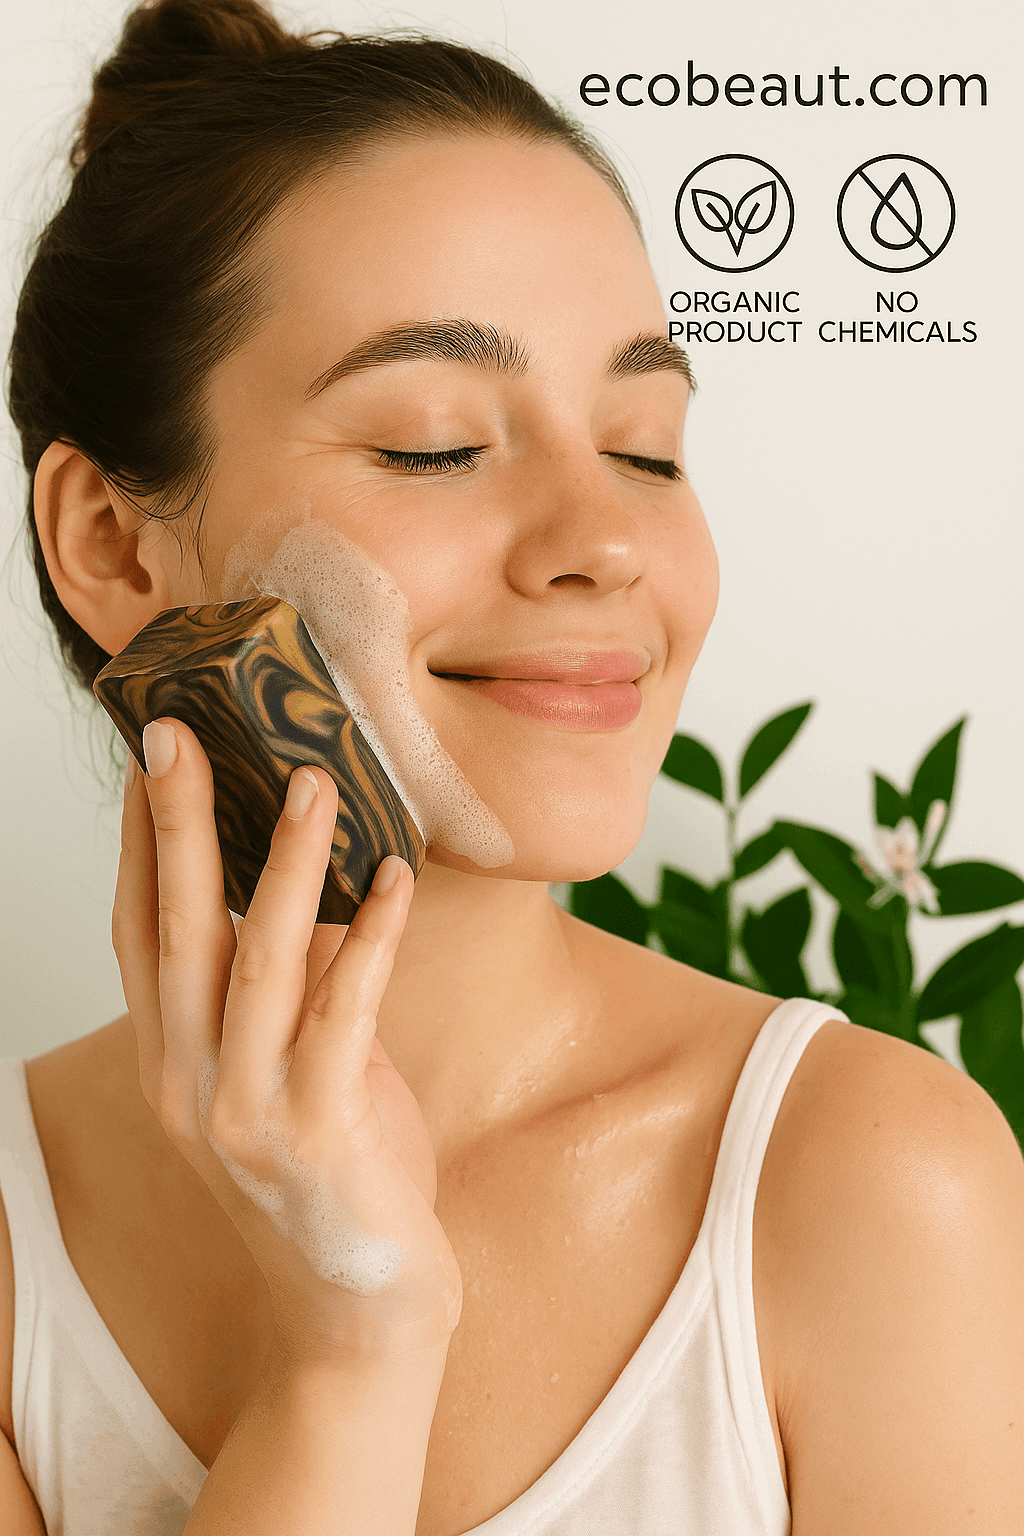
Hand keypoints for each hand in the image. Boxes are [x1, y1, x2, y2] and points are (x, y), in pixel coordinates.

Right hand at [112, 717, 461, 1366]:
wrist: (357, 1311)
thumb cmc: (331, 1175)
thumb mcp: (283, 1075)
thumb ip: (279, 994)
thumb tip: (311, 888)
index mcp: (170, 1064)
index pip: (138, 934)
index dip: (143, 844)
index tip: (155, 758)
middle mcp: (190, 1085)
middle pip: (176, 933)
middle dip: (179, 827)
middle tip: (181, 735)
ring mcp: (249, 1114)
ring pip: (259, 964)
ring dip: (287, 866)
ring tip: (312, 780)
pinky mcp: (319, 1135)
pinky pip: (345, 1016)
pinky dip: (371, 940)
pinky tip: (394, 877)